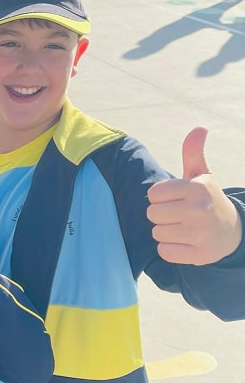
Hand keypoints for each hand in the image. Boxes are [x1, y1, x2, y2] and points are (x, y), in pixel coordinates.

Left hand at [147, 127, 241, 264]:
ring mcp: (200, 233)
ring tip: (184, 228)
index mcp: (197, 188)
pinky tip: (185, 243)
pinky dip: (170, 249)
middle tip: (179, 215)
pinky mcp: (198, 255)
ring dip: (165, 232)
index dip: (161, 198)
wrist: (232, 232)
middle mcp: (199, 209)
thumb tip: (199, 128)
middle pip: (151, 214)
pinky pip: (164, 251)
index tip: (177, 199)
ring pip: (156, 233)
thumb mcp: (201, 176)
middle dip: (161, 215)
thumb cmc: (206, 200)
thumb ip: (193, 153)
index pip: (153, 194)